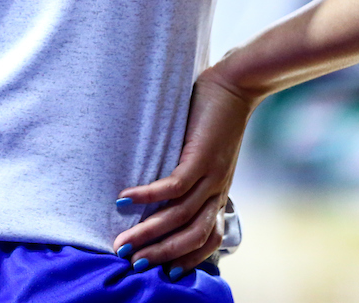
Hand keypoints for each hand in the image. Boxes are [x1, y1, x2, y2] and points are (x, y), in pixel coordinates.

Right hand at [113, 68, 255, 274]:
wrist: (236, 87)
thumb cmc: (215, 117)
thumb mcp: (206, 155)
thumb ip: (190, 173)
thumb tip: (161, 187)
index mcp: (218, 194)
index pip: (205, 239)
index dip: (184, 259)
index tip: (159, 271)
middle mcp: (216, 191)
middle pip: (190, 237)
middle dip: (158, 254)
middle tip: (128, 263)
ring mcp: (210, 176)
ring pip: (178, 217)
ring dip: (147, 233)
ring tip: (122, 242)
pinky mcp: (200, 157)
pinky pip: (172, 186)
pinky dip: (147, 196)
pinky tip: (125, 199)